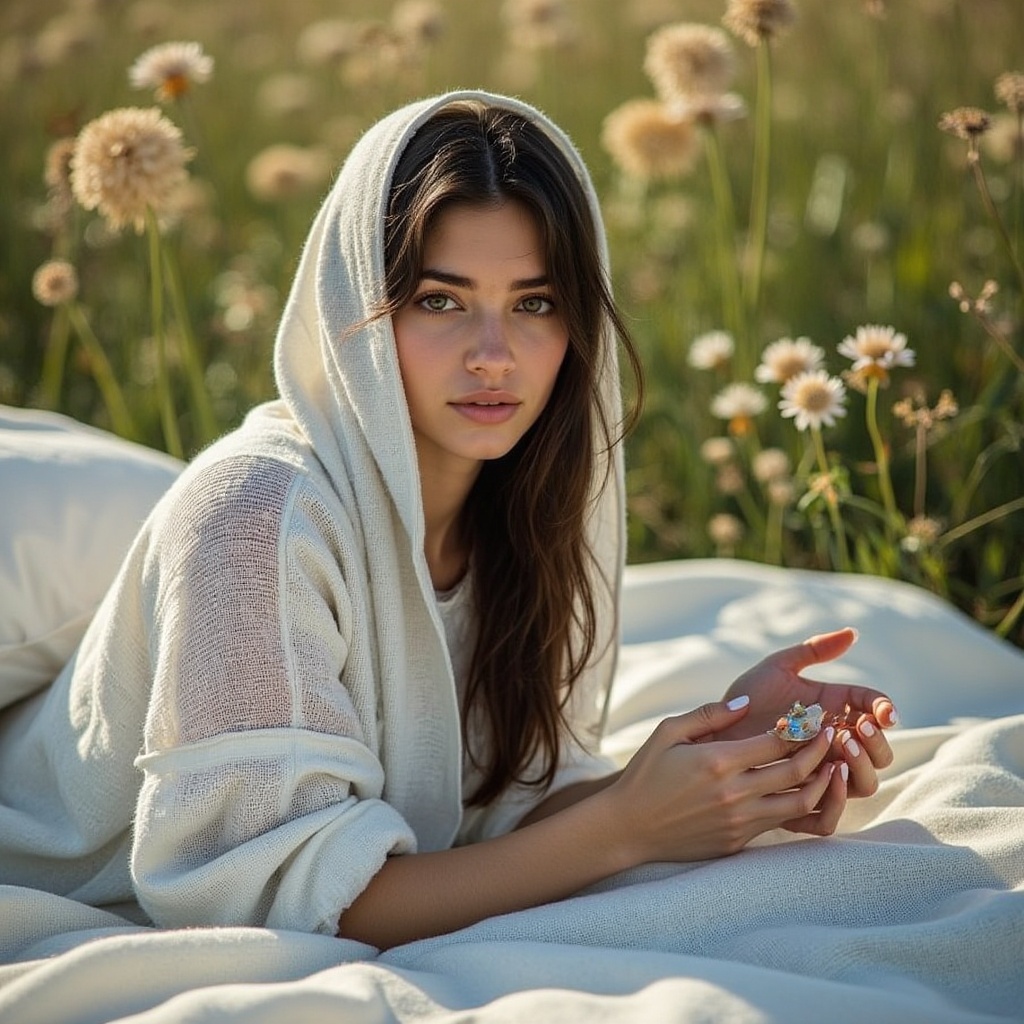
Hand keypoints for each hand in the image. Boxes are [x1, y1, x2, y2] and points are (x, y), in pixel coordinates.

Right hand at [606, 700, 842, 865]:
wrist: (629, 828)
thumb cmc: (646, 775)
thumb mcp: (667, 733)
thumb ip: (708, 715)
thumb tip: (746, 704)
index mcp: (717, 761)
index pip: (777, 741)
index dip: (802, 727)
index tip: (816, 715)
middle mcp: (735, 793)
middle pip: (797, 770)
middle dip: (821, 750)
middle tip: (833, 735)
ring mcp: (740, 821)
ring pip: (801, 802)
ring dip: (823, 782)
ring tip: (834, 766)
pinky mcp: (740, 841)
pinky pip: (782, 822)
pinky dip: (802, 805)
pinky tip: (807, 790)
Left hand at [717, 627, 896, 797]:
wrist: (711, 729)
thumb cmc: (744, 697)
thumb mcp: (778, 668)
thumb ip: (813, 651)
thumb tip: (853, 633)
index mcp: (837, 712)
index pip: (876, 712)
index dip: (884, 711)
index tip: (881, 711)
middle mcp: (835, 746)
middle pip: (879, 754)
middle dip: (877, 741)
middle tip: (858, 727)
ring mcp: (820, 774)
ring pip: (863, 785)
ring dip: (862, 767)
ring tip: (843, 745)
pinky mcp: (799, 800)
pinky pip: (827, 816)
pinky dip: (836, 800)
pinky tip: (828, 773)